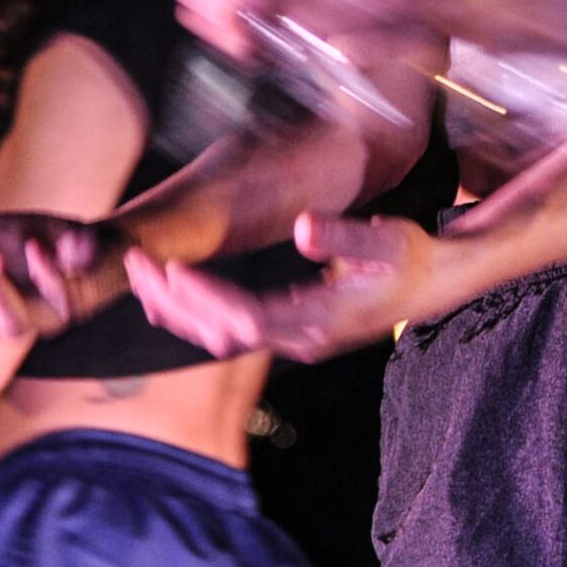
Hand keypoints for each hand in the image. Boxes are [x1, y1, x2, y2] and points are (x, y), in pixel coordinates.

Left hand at [125, 214, 444, 362]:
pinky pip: (228, 330)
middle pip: (220, 334)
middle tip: (135, 265)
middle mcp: (300, 338)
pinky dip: (193, 312)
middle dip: (173, 303)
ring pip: (218, 336)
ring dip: (175, 309)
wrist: (432, 283)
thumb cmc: (410, 257)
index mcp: (320, 319)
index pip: (248, 318)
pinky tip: (168, 290)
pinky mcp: (287, 329)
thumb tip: (302, 228)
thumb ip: (345, 236)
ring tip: (139, 274)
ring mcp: (292, 338)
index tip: (171, 269)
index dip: (206, 298)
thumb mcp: (388, 239)